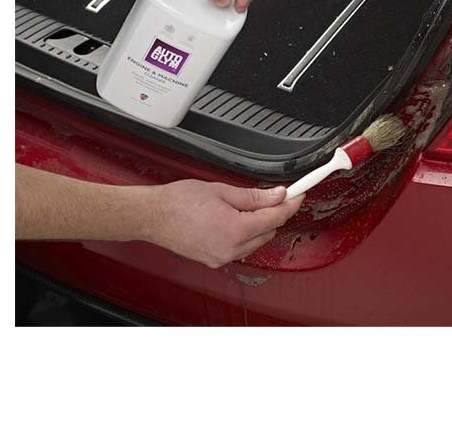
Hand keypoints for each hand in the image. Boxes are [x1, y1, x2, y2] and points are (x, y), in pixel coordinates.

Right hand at [143, 180, 302, 267]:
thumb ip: (254, 196)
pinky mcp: (214, 260)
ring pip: (256, 241)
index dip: (290, 204)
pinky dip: (244, 234)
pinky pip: (240, 247)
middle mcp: (230, 249)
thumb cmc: (179, 201)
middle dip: (273, 212)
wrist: (152, 216)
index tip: (299, 195)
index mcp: (235, 230)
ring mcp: (221, 257)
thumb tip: (277, 195)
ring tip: (243, 206)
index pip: (275, 217)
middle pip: (268, 231)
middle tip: (272, 195)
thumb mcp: (222, 190)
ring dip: (258, 224)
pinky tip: (233, 219)